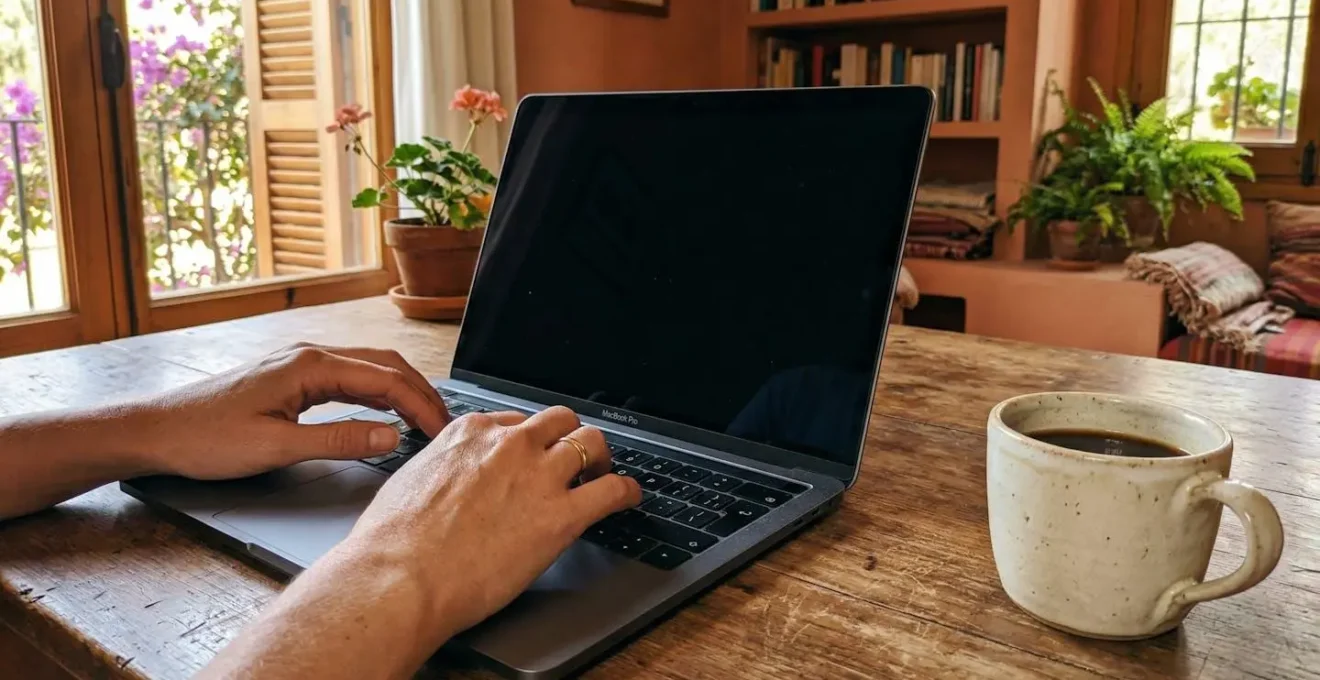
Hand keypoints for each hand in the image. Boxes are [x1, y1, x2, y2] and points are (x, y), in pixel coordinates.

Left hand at [134, 343, 449, 479]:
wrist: (155, 430)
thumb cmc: (205, 439)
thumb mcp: (276, 448)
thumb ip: (338, 440)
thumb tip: (390, 436)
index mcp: (310, 366)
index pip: (385, 380)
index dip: (420, 407)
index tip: (442, 432)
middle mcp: (309, 355)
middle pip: (384, 365)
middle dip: (421, 393)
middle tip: (446, 425)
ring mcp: (299, 362)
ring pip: (368, 367)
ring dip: (402, 389)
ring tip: (425, 418)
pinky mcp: (291, 375)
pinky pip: (348, 376)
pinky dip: (377, 390)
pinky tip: (384, 409)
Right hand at [345, 405, 641, 642]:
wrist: (400, 576)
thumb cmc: (393, 541)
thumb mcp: (412, 481)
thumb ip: (442, 470)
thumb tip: (447, 479)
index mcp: (471, 433)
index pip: (515, 421)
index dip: (529, 441)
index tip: (533, 454)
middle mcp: (510, 446)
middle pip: (560, 422)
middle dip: (569, 438)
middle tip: (573, 460)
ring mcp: (539, 477)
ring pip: (591, 444)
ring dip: (601, 458)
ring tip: (603, 473)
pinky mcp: (561, 515)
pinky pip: (611, 490)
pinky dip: (626, 491)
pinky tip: (629, 497)